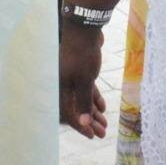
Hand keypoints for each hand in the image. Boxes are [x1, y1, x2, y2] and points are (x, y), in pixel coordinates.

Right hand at [58, 20, 108, 138]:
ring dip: (93, 111)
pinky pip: (85, 89)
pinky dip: (93, 98)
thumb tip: (83, 122)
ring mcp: (71, 77)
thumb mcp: (84, 80)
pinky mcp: (80, 70)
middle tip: (102, 133)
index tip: (92, 136)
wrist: (85, 28)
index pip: (68, 113)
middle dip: (90, 121)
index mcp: (60, 88)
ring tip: (105, 123)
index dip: (80, 126)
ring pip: (82, 99)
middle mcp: (63, 84)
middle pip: (76, 108)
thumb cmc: (83, 54)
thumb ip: (83, 101)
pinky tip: (103, 108)